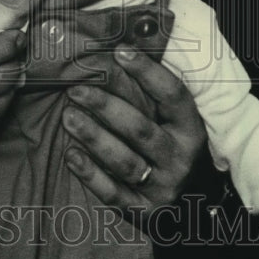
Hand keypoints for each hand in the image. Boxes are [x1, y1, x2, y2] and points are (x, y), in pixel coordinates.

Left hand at [60, 43, 206, 214]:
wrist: (189, 205)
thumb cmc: (170, 146)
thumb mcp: (171, 120)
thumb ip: (150, 92)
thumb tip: (119, 49)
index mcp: (190, 129)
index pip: (172, 95)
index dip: (148, 72)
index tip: (120, 51)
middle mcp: (179, 158)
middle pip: (141, 129)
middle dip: (106, 107)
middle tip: (76, 89)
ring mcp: (162, 186)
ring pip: (125, 161)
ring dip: (94, 138)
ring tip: (68, 117)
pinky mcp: (142, 210)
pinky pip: (113, 193)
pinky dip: (91, 175)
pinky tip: (71, 155)